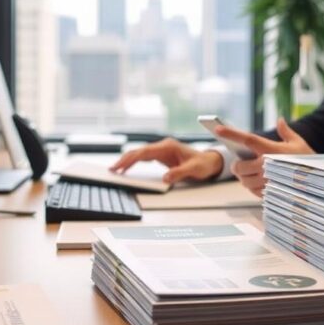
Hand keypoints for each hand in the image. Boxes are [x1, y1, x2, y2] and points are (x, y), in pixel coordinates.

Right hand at [109, 138, 223, 183]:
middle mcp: (163, 146)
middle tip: (112, 169)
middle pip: (139, 151)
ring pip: (140, 153)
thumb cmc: (203, 164)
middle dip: (125, 159)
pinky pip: (144, 157)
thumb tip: (165, 178)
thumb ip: (179, 173)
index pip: (145, 151)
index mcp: (169, 146)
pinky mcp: (162, 155)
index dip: (131, 158)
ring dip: (128, 160)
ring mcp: (162, 150)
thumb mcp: (193, 170)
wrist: (210, 161)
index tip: (121, 165)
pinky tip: (127, 167)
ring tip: (116, 169)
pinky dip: (135, 162)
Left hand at [213, 117, 314, 197]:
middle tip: (239, 163)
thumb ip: (286, 132)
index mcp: (272, 150)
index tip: (218, 129)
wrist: (319, 182)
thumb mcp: (299, 143)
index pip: (248, 139)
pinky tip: (260, 183)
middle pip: (239, 166)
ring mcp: (267, 181)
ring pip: (243, 181)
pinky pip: (252, 191)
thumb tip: (280, 120)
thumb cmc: (308, 160)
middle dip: (237, 165)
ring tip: (251, 173)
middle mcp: (268, 166)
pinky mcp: (269, 194)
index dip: (231, 133)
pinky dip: (252, 187)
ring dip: (243, 177)